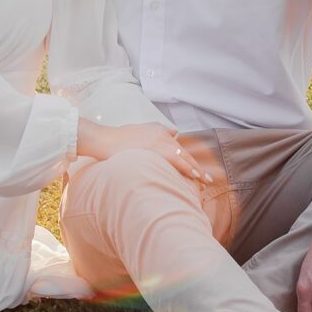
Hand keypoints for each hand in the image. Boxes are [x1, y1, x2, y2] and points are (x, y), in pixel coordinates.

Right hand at [76, 119, 208, 183]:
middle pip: (184, 152)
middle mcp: (162, 134)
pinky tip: (195, 176)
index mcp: (159, 130)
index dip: (187, 159)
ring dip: (196, 169)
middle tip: (207, 178)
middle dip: (196, 165)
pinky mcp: (157, 149)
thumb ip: (156, 132)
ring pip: (184, 156)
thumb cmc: (117, 139)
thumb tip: (174, 133)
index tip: (195, 168)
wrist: (104, 139)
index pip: (177, 147)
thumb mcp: (139, 131)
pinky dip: (188, 168)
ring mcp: (160, 141)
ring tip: (205, 181)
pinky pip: (178, 160)